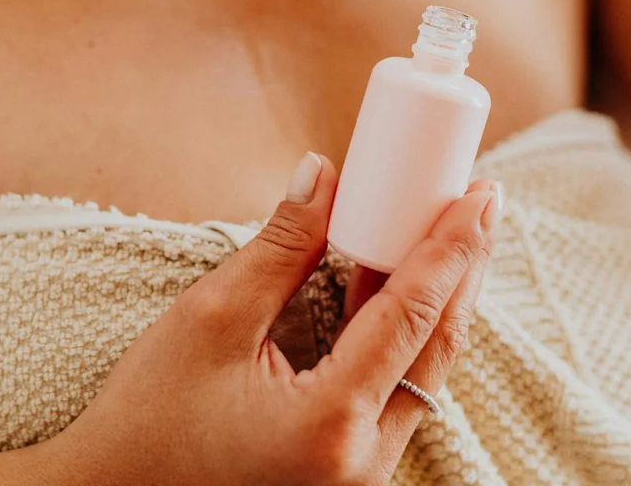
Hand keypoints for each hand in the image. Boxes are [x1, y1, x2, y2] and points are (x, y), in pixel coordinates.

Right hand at [50, 154, 500, 485]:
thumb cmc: (150, 419)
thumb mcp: (212, 319)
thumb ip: (281, 246)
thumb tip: (323, 174)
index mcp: (329, 424)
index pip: (413, 316)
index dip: (451, 246)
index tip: (479, 194)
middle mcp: (362, 462)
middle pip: (437, 345)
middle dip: (464, 266)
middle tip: (480, 200)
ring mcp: (359, 472)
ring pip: (423, 368)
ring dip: (441, 296)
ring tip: (454, 230)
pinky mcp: (345, 465)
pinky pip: (396, 386)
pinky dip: (407, 328)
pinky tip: (403, 279)